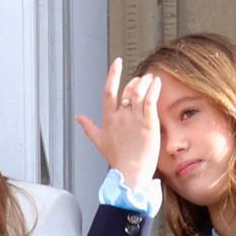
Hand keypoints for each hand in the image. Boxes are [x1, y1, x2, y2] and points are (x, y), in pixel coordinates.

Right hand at [75, 57, 161, 190]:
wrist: (130, 173)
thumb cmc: (117, 159)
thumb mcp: (99, 141)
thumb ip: (88, 127)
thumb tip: (78, 118)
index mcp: (109, 120)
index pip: (108, 92)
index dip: (113, 75)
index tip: (117, 62)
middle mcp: (120, 117)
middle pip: (126, 91)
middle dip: (135, 82)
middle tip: (142, 80)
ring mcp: (134, 120)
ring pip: (138, 93)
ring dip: (145, 82)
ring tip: (151, 79)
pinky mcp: (148, 124)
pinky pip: (150, 101)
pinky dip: (154, 89)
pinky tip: (157, 83)